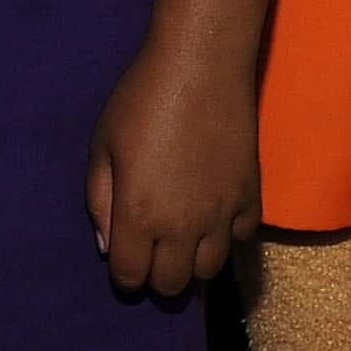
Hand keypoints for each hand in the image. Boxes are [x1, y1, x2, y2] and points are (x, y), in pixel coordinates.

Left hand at [86, 40, 259, 299]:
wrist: (201, 65)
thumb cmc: (141, 99)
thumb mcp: (102, 144)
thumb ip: (98, 200)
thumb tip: (106, 246)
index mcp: (139, 216)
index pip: (130, 278)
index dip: (123, 273)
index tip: (124, 252)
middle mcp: (183, 227)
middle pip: (172, 285)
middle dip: (157, 274)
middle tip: (152, 246)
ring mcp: (222, 215)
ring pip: (209, 271)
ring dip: (192, 260)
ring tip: (183, 233)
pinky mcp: (251, 196)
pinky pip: (242, 238)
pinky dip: (227, 234)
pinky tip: (214, 210)